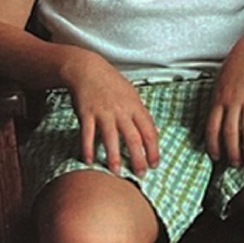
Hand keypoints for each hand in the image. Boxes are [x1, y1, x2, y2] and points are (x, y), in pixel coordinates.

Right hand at [64, 54, 158, 175]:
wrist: (88, 69)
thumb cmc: (112, 83)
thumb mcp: (133, 95)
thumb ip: (144, 115)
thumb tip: (157, 131)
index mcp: (136, 106)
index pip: (149, 131)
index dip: (153, 149)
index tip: (155, 164)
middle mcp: (121, 110)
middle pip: (133, 137)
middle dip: (138, 157)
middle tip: (140, 173)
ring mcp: (104, 112)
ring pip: (111, 137)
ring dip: (113, 156)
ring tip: (116, 171)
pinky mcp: (87, 113)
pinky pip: (87, 133)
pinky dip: (88, 147)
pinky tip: (89, 160)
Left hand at [207, 33, 243, 166]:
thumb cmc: (235, 69)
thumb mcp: (219, 85)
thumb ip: (217, 105)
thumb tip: (213, 125)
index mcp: (218, 100)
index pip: (212, 127)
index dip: (213, 144)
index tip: (217, 157)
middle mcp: (232, 101)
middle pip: (229, 131)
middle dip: (232, 151)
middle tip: (236, 165)